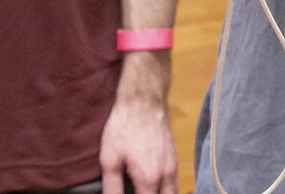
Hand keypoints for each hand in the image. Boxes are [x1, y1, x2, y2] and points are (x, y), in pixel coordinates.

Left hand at [99, 73, 174, 193]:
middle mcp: (166, 176)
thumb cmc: (124, 127)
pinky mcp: (174, 158)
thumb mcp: (110, 159)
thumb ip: (112, 187)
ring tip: (143, 190)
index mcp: (149, 180)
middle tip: (137, 192)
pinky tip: (152, 186)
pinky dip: (166, 190)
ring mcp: (173, 166)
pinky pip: (174, 183)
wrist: (143, 101)